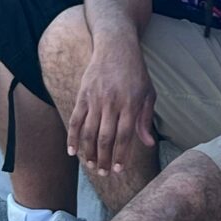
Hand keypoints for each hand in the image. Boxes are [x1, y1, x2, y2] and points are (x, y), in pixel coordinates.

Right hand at [67, 47, 155, 173]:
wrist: (115, 47)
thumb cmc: (136, 72)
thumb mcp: (148, 93)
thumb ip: (145, 119)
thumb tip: (148, 143)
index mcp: (131, 103)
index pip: (125, 135)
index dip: (121, 155)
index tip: (118, 170)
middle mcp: (112, 103)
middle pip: (106, 137)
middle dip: (104, 158)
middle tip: (103, 173)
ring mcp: (95, 99)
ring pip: (89, 132)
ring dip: (88, 152)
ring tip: (90, 166)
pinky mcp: (82, 95)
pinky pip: (75, 120)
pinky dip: (72, 137)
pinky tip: (72, 151)